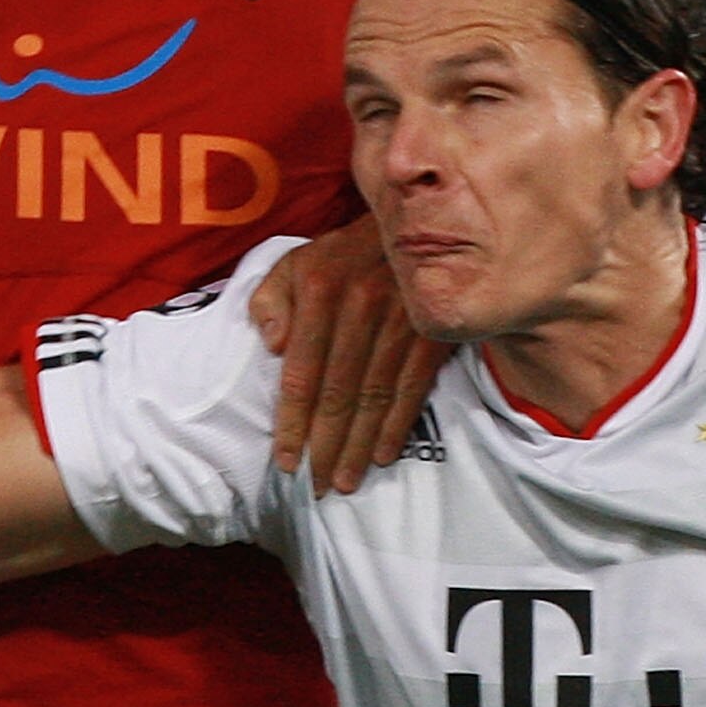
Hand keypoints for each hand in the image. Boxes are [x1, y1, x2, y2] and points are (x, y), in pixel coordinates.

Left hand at [253, 216, 446, 494]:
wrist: (414, 219)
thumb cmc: (343, 252)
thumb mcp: (296, 260)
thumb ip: (272, 299)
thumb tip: (272, 345)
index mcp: (318, 289)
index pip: (301, 371)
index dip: (292, 421)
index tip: (285, 461)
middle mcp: (359, 305)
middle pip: (338, 392)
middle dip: (325, 446)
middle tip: (315, 488)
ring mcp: (401, 318)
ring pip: (375, 396)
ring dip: (359, 445)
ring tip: (346, 483)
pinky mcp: (434, 329)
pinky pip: (413, 386)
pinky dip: (398, 423)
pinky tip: (384, 454)